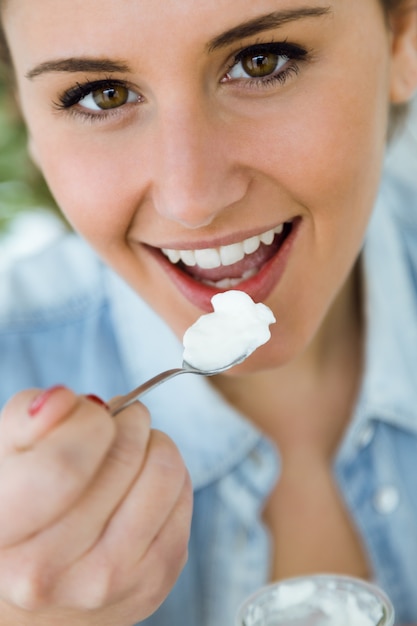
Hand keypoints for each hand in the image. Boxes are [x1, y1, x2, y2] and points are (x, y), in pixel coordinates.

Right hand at [0, 386, 191, 624]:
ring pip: (164, 471)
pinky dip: (169, 475)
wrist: (43, 582)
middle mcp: (47, 570)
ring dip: (154, 443)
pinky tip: (142, 485)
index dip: (89, 420)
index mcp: (2, 529)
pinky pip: (183, 496)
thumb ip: (27, 417)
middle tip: (117, 421)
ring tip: (131, 451)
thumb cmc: (25, 501)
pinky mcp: (152, 583)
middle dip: (128, 420)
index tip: (90, 413)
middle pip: (124, 457)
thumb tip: (63, 400)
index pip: (65, 463)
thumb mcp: (8, 453)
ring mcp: (104, 583)